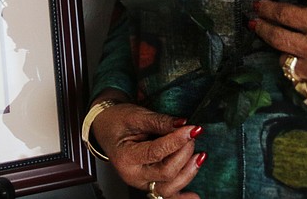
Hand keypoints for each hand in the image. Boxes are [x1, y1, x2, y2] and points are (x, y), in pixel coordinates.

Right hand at [90, 101, 205, 198]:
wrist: (106, 128)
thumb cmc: (118, 121)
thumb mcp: (136, 115)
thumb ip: (160, 121)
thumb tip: (183, 124)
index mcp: (126, 158)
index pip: (156, 153)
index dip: (177, 141)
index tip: (193, 129)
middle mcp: (133, 176)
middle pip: (166, 173)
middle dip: (184, 153)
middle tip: (192, 135)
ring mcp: (141, 183)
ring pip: (170, 188)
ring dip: (189, 172)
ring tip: (200, 155)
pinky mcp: (149, 184)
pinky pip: (167, 196)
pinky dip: (182, 197)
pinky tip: (195, 196)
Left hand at [250, 0, 306, 100]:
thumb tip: (289, 13)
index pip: (284, 15)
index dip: (268, 10)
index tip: (258, 7)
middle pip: (276, 38)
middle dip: (262, 29)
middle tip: (255, 24)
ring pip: (285, 62)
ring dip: (288, 53)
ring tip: (299, 49)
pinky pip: (299, 81)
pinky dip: (302, 73)